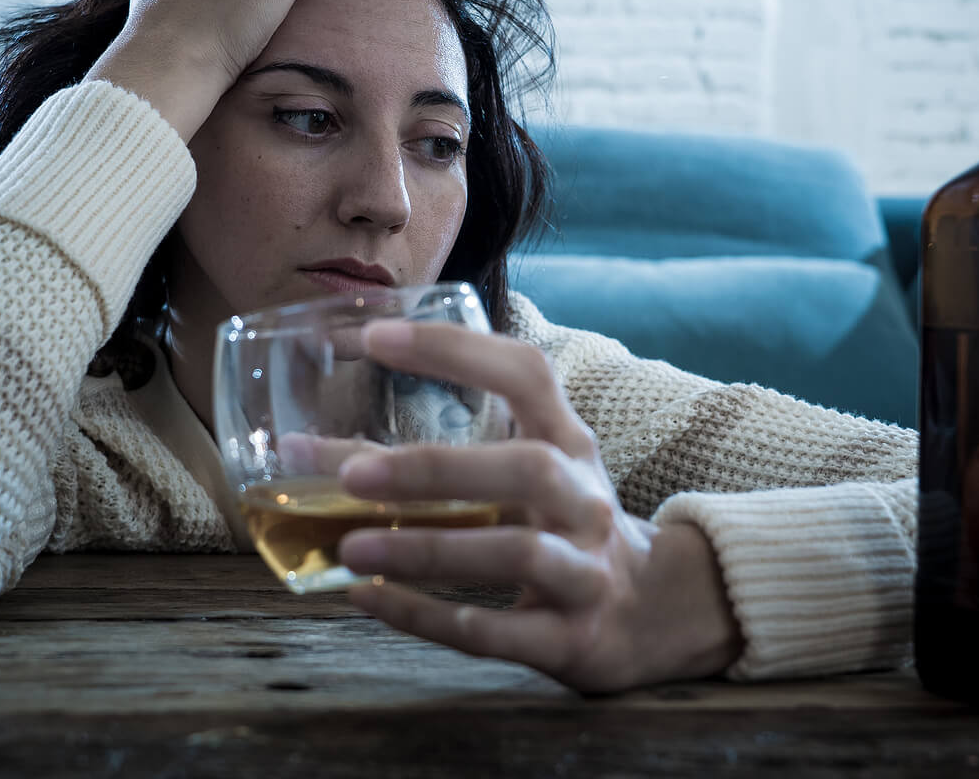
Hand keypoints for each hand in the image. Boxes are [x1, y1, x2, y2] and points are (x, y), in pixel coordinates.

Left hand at [336, 321, 744, 692]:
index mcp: (570, 444)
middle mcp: (585, 501)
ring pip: (516, 554)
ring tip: (350, 549)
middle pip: (527, 469)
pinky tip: (370, 600)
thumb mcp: (541, 470)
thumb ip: (463, 446)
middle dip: (436, 469)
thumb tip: (326, 448)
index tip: (374, 337)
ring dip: (426, 550)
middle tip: (351, 474)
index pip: (525, 374)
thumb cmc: (566, 526)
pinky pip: (497, 630)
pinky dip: (429, 617)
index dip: (455, 350)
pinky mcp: (572, 640)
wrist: (653, 613)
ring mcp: (586, 573)